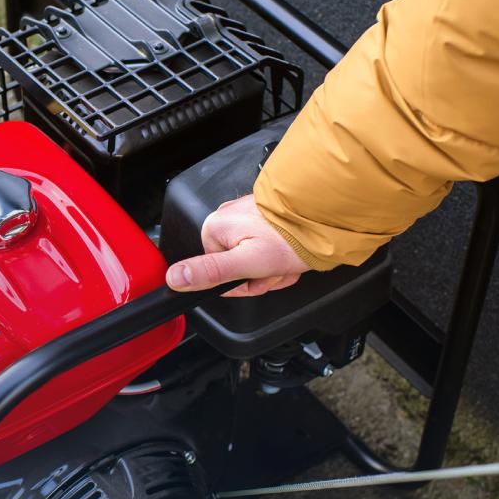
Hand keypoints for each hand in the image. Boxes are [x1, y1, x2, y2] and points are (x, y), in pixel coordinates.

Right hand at [165, 195, 308, 296]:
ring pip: (254, 258)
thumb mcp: (246, 263)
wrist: (324, 215)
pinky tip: (290, 251)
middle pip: (236, 265)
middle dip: (261, 275)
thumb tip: (174, 278)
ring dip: (274, 266)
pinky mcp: (264, 215)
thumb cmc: (290, 238)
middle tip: (276, 268)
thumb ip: (209, 272)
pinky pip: (266, 245)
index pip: (218, 273)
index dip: (242, 283)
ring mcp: (247, 215)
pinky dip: (280, 253)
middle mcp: (227, 217)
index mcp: (216, 228)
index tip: (258, 277)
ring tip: (286, 260)